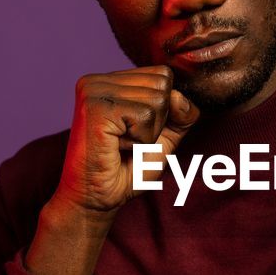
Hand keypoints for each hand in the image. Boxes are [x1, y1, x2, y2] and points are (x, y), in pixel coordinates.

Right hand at [50, 66, 200, 214]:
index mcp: (109, 80)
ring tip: (120, 145)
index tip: (134, 132)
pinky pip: (146, 116)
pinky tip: (116, 148)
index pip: (162, 75)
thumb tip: (180, 97)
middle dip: (157, 122)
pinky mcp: (96, 107)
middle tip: (127, 141)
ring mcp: (94, 90)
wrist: (95, 200)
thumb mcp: (164, 138)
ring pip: (158, 100)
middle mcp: (98, 80)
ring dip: (147, 133)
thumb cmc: (125, 171)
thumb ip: (181, 115)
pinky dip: (140, 140)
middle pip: (163, 84)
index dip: (163, 111)